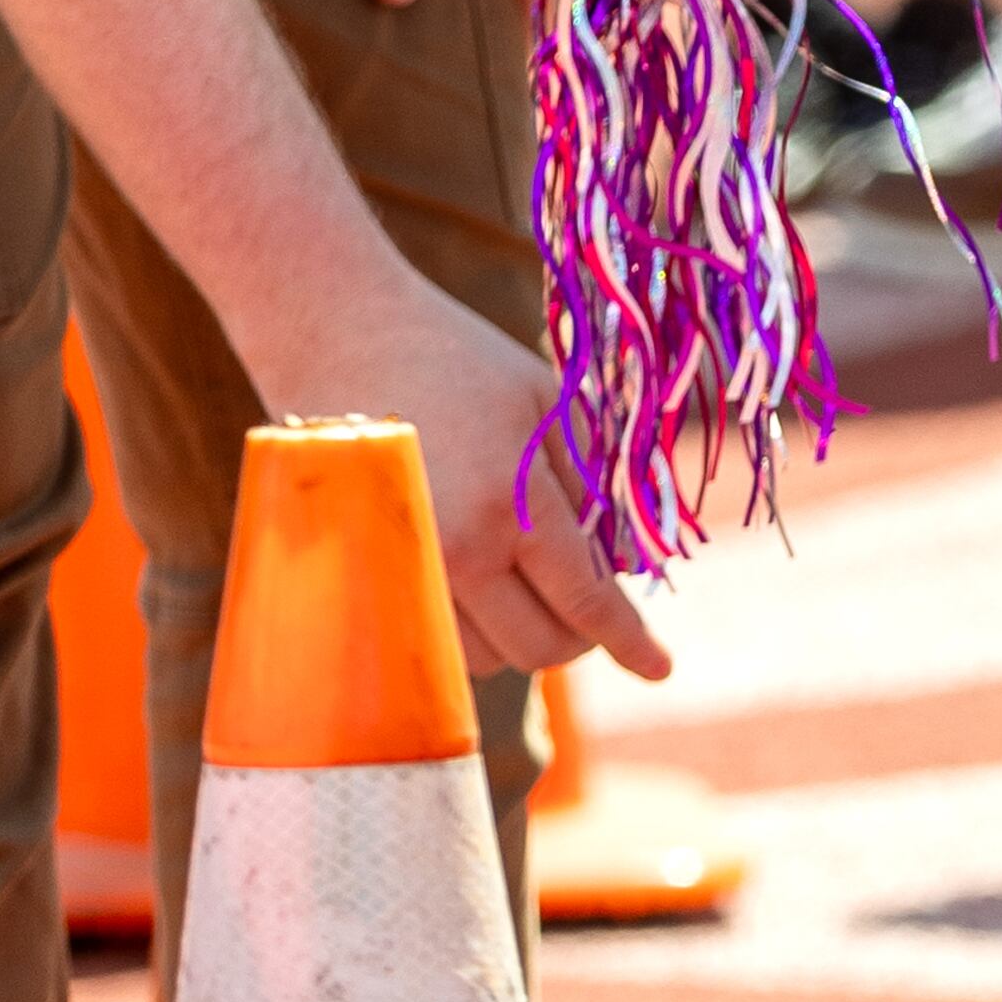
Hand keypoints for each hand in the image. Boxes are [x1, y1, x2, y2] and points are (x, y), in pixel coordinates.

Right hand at [284, 253, 666, 687]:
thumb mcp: (547, 403)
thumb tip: (626, 567)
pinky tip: (481, 587)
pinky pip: (432, 641)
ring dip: (520, 635)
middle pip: (539, 647)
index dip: (630, 642)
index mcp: (514, 503)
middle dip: (579, 637)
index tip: (660, 668)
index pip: (588, 602)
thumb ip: (594, 485)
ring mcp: (404, 570)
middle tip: (588, 605)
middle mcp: (458, 551)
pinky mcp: (363, 574)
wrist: (342, 333)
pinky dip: (469, 631)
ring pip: (485, 657)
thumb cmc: (458, 359)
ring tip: (528, 582)